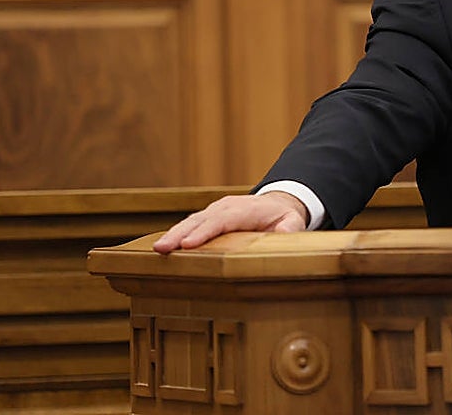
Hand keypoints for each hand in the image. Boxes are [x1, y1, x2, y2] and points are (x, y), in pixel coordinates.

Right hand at [152, 191, 308, 252]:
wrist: (279, 203)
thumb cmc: (284, 216)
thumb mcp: (293, 222)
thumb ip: (290, 228)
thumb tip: (283, 233)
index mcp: (246, 209)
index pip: (224, 220)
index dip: (205, 232)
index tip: (189, 244)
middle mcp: (227, 207)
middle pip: (201, 219)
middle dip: (180, 233)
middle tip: (162, 248)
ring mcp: (216, 211)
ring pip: (192, 221)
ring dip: (174, 234)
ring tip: (158, 249)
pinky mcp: (209, 217)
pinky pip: (191, 225)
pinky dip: (177, 234)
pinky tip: (164, 247)